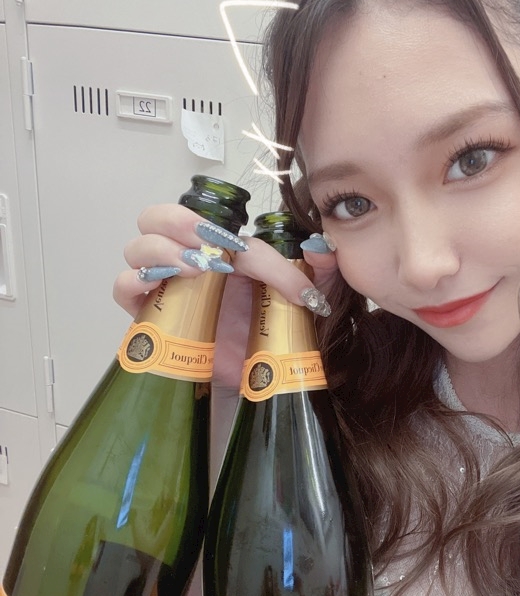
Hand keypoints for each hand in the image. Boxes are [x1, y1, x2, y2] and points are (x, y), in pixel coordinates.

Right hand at [112, 203, 338, 388]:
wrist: (261, 378)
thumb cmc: (278, 331)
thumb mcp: (306, 299)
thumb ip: (320, 272)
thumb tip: (320, 249)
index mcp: (224, 247)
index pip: (227, 231)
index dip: (254, 253)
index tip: (281, 284)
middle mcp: (189, 259)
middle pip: (157, 217)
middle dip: (177, 220)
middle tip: (207, 241)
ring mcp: (166, 286)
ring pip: (137, 246)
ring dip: (161, 249)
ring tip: (193, 268)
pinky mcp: (150, 317)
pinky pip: (124, 288)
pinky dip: (134, 281)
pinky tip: (160, 286)